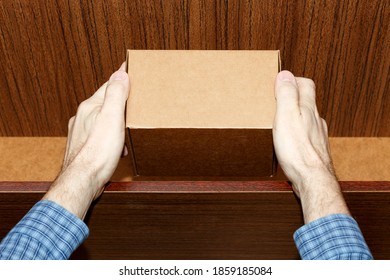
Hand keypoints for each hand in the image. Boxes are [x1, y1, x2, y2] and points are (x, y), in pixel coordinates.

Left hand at [43, 63, 129, 218]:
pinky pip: (100, 135)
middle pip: (104, 102)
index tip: (127, 67)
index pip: (108, 85)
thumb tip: (120, 74)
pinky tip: (117, 148)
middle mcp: (83, 118)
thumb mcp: (112, 118)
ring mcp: (81, 132)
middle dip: (119, 101)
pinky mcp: (83, 147)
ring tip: (126, 126)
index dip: (120, 77)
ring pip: (102, 120)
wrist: (82, 180)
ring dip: (116, 123)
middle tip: (132, 96)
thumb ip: (116, 95)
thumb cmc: (97, 153)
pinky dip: (111, 138)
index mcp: (90, 107)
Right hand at [273, 70, 348, 222]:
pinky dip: (299, 132)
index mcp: (307, 109)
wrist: (312, 178)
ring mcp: (318, 135)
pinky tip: (291, 139)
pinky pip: (307, 134)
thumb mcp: (286, 116)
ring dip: (296, 115)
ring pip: (308, 118)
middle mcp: (316, 120)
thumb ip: (286, 94)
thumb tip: (285, 75)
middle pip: (307, 101)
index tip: (281, 82)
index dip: (293, 80)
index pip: (306, 84)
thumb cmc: (298, 150)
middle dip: (293, 97)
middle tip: (278, 98)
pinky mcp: (315, 150)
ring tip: (282, 118)